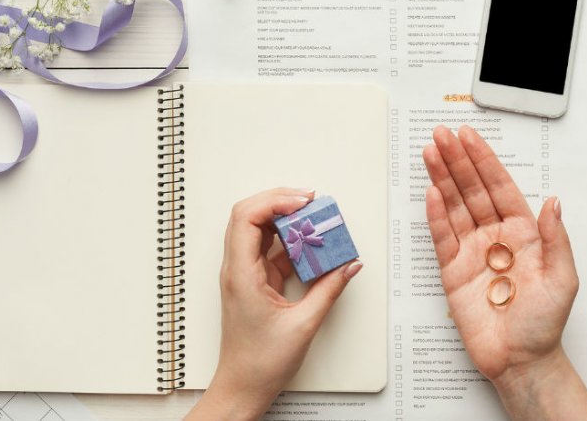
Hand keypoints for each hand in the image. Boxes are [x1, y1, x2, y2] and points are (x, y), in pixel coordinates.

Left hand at [186, 188, 362, 420]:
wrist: (243, 386)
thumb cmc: (261, 362)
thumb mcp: (304, 325)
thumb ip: (329, 289)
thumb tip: (349, 264)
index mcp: (241, 275)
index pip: (246, 218)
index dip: (274, 201)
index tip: (303, 202)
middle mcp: (237, 269)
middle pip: (249, 215)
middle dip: (280, 201)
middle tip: (310, 201)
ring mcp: (244, 273)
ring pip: (258, 229)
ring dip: (285, 219)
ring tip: (314, 218)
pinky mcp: (254, 281)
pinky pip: (269, 249)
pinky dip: (290, 240)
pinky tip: (310, 243)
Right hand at [423, 126, 586, 419]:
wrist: (520, 361)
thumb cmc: (544, 324)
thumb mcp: (563, 279)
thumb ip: (556, 238)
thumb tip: (553, 202)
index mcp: (524, 233)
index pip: (500, 187)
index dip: (484, 160)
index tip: (470, 138)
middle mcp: (496, 237)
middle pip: (473, 190)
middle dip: (457, 161)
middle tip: (442, 136)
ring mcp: (472, 252)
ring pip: (454, 206)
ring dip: (442, 179)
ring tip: (431, 153)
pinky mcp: (453, 271)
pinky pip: (442, 237)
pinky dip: (435, 215)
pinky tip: (430, 192)